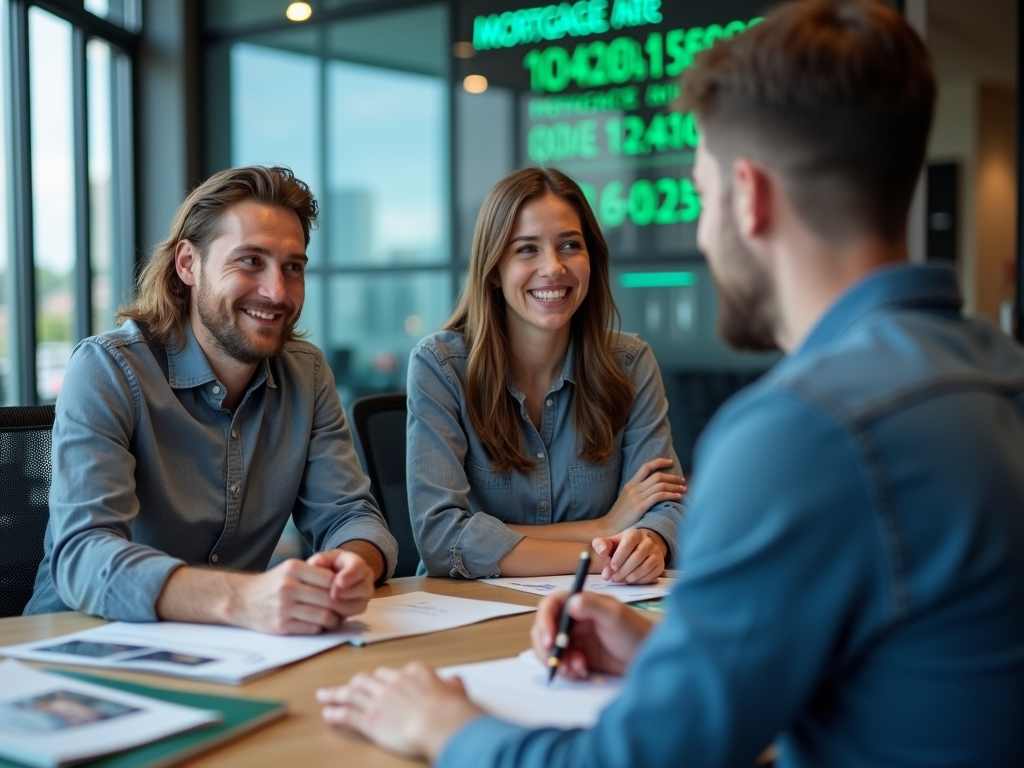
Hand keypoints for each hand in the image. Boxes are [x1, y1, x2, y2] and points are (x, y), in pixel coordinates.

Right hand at [228, 558, 355, 634]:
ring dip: (334, 620)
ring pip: (324, 616)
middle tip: (347, 609)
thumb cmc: (273, 584)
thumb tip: (345, 584)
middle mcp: (288, 586)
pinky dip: (320, 628)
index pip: (330, 579)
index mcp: (293, 568)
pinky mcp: (281, 625)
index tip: (347, 593)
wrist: (241, 599)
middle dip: (342, 606)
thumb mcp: (290, 570)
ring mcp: (284, 607)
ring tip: (336, 618)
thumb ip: (314, 573)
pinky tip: (320, 625)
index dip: (342, 588)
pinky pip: (312, 628)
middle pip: (329, 599)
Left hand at [306, 549, 374, 617]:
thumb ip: (320, 560)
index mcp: (356, 563)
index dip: (350, 575)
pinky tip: (331, 612)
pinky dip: (342, 614)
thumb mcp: (323, 560)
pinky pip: (354, 613)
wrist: (333, 577)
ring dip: (343, 605)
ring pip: (360, 603)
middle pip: (363, 587)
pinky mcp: (361, 606)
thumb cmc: (328, 566)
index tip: (339, 582)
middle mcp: (365, 577)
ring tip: (328, 605)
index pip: (358, 566)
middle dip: (346, 593)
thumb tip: (317, 563)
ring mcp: (365, 593)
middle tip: (332, 596)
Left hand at [318, 662, 482, 760]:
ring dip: (336, 694)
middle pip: (369, 678)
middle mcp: (393, 682)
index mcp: (414, 672)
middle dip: (356, 682)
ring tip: (324, 695)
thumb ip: (452, 686)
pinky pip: (349, 715)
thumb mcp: (456, 692)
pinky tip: (328, 714)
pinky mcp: (371, 720)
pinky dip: (337, 714)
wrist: (440, 722)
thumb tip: (455, 681)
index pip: (395, 673)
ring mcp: (380, 700)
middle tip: (347, 684)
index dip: (385, 679)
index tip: (382, 682)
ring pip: (353, 693)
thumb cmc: (451, 710)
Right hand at [530, 591, 651, 678]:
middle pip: (544, 629)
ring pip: (550, 649)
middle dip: (547, 647)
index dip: (544, 621)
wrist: (648, 659)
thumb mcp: (615, 616)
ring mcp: (574, 639)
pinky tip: (582, 672)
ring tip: (576, 669)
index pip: (550, 606)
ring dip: (558, 660)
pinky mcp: (577, 657)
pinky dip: (567, 670)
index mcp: (579, 603)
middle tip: (558, 662)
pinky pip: (561, 663)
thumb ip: (593, 606)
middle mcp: (572, 620)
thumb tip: (571, 602)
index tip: (550, 640)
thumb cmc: (635, 632)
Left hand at [591, 528, 667, 583]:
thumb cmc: (623, 546)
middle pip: (637, 557)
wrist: (643, 546)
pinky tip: (630, 581)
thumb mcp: (611, 542)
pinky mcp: (660, 565)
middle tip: (613, 578)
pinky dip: (639, 581)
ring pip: (645, 567)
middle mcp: (648, 542)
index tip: (611, 567)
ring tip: (620, 580)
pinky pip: (651, 575)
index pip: (628, 543)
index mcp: (634, 534)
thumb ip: (601, 545)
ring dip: (631, 577)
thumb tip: (602, 551)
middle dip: (623, 570)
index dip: (619, 557)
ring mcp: (656, 553)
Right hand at [601, 458, 685, 534]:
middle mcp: (633, 488)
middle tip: (682, 479)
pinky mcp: (640, 507)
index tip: (670, 462)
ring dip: (674, 485)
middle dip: (672, 476)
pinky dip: (670, 494)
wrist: (609, 527)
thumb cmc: (620, 516)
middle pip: (657, 475)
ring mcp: (636, 497)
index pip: (646, 466)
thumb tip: (653, 488)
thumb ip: (637, 492)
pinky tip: (678, 496)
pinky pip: (659, 496)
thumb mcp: (626, 499)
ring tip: (684, 488)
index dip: (659, 462)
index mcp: (630, 484)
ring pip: (660, 485)